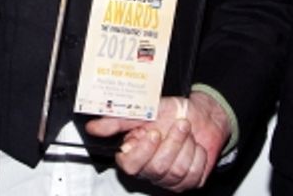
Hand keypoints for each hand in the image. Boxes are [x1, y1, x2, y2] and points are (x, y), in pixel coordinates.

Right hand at [85, 91, 230, 191]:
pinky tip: (195, 145)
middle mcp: (150, 169)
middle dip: (172, 142)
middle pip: (157, 168)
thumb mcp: (143, 110)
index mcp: (135, 154)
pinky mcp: (190, 181)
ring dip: (187, 145)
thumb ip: (117, 120)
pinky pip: (195, 173)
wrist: (200, 114)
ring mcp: (170, 178)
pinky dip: (199, 154)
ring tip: (186, 132)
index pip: (130, 166)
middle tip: (179, 124)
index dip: (144, 151)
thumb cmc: (170, 112)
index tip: (153, 132)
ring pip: (177, 170)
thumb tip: (92, 127)